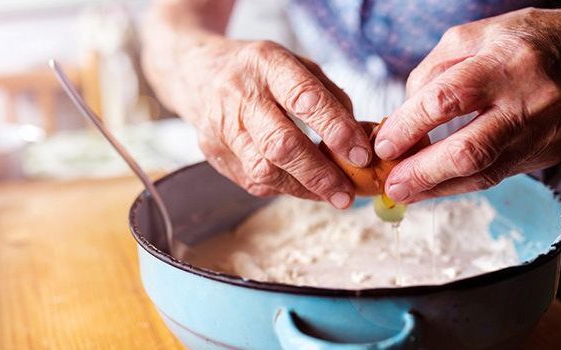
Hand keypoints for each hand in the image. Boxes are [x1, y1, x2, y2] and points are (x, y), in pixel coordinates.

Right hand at [162, 38, 371, 207]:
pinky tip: (304, 187)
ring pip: (264, 170)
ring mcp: (221, 127)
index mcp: (266, 64)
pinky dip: (284, 188)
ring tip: (332, 195)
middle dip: (319, 173)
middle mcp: (239, 95)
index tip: (361, 154)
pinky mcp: (214, 153)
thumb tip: (360, 137)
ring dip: (303, 188)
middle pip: (281, 144)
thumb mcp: (296, 65)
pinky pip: (253, 181)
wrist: (199, 74)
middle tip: (347, 192)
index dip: (336, 130)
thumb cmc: (259, 72)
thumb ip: (330, 97)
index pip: (304, 99)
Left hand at [374, 6, 560, 202]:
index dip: (409, 126)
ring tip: (404, 192)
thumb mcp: (468, 39)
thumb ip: (429, 76)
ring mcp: (543, 132)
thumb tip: (400, 123)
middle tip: (391, 185)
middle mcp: (529, 101)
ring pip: (484, 174)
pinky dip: (460, 183)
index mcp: (505, 62)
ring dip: (437, 188)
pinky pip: (496, 175)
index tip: (383, 144)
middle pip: (470, 150)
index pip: (447, 100)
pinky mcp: (548, 153)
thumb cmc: (517, 42)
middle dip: (423, 173)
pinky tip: (434, 185)